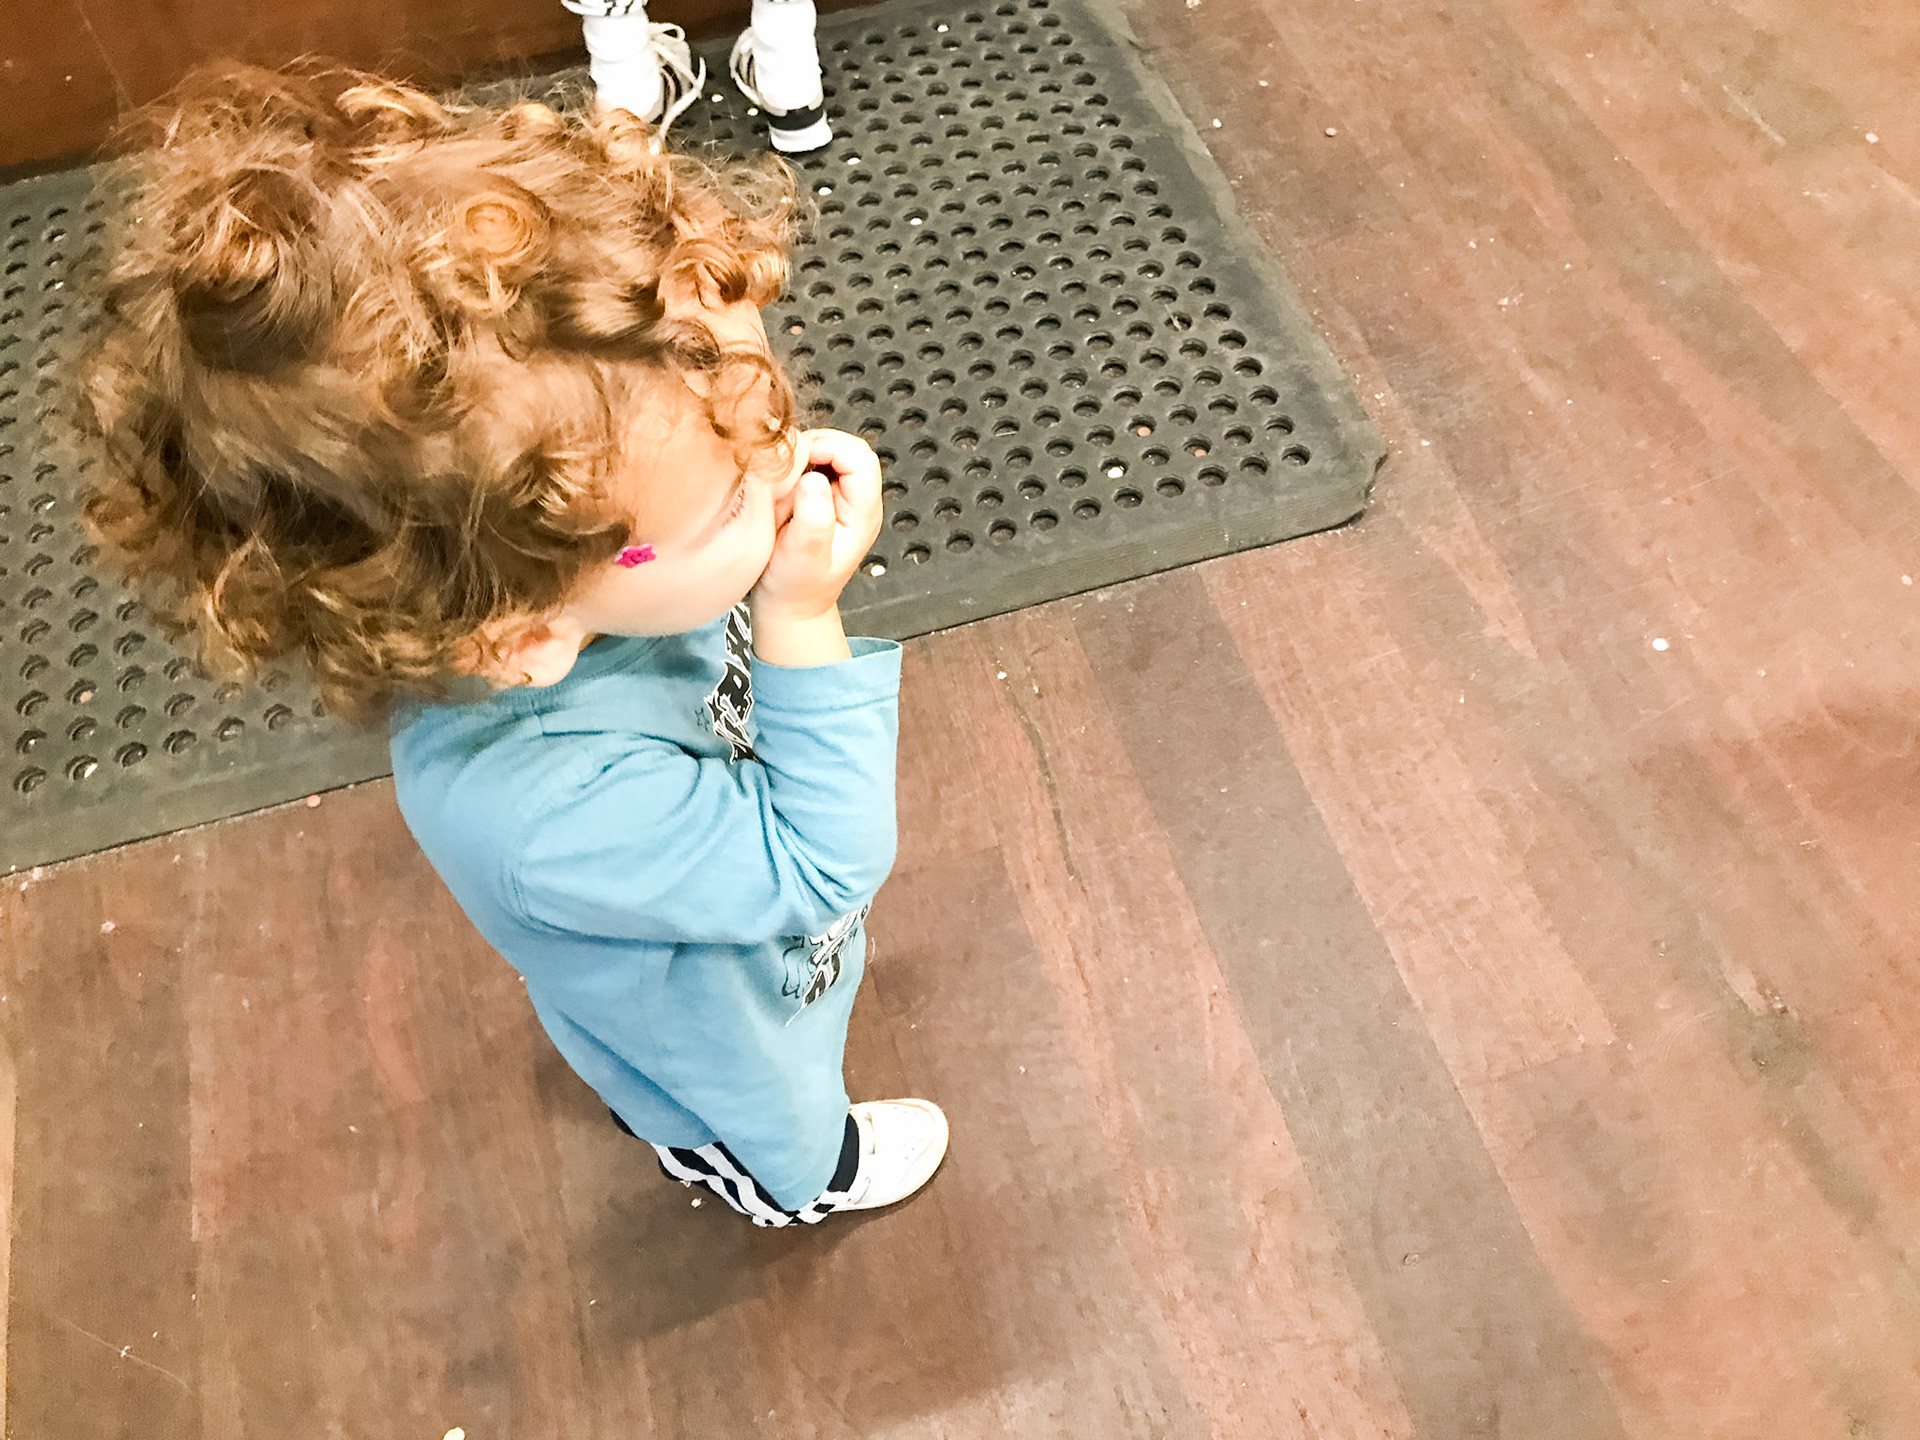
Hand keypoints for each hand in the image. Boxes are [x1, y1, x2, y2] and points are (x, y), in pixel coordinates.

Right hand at [752, 428, 882, 622]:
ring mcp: (841, 497)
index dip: (828, 448)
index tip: (796, 462)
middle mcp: (857, 500)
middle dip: (811, 450)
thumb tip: (813, 480)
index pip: (860, 457)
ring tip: (782, 490)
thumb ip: (813, 520)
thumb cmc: (797, 588)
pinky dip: (792, 470)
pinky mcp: (823, 497)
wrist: (791, 606)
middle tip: (784, 475)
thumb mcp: (803, 557)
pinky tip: (780, 494)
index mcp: (863, 513)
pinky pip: (811, 466)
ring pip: (826, 452)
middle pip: (846, 447)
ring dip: (799, 460)